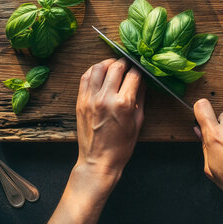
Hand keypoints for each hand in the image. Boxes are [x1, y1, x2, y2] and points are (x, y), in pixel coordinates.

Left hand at [75, 57, 145, 175]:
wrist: (98, 161)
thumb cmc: (121, 146)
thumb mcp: (138, 122)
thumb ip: (140, 97)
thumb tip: (142, 80)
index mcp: (123, 104)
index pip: (133, 75)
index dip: (139, 69)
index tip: (141, 68)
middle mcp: (106, 98)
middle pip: (116, 67)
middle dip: (125, 62)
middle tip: (129, 63)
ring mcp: (91, 99)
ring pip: (99, 68)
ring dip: (108, 63)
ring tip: (114, 66)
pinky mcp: (80, 101)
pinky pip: (86, 77)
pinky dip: (94, 70)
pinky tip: (101, 72)